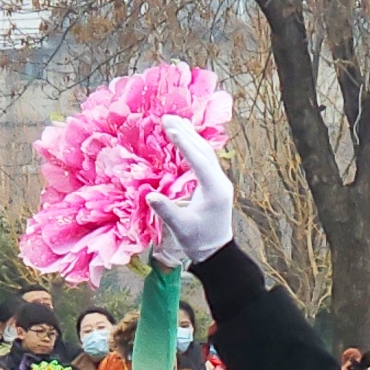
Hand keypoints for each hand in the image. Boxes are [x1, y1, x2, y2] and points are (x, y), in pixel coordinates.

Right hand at [149, 118, 236, 266]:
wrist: (216, 252)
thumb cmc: (198, 242)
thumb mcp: (180, 228)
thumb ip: (166, 210)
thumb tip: (150, 195)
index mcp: (214, 190)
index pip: (199, 161)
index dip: (184, 144)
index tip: (171, 128)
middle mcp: (220, 182)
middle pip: (204, 151)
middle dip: (186, 133)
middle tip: (167, 117)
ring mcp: (219, 181)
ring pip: (206, 152)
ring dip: (190, 136)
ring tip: (174, 121)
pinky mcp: (215, 183)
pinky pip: (205, 159)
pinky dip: (193, 146)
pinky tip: (183, 138)